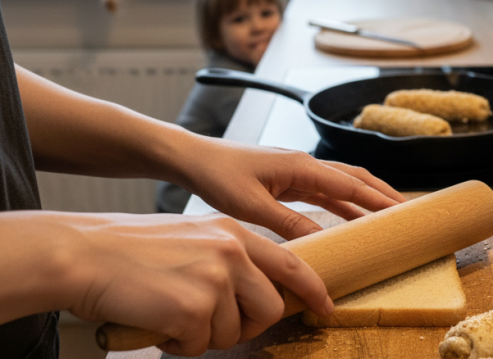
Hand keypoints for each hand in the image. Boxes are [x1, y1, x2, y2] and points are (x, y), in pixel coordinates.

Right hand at [0, 211, 330, 356]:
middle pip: (269, 308)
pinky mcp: (193, 308)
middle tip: (214, 325)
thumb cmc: (130, 249)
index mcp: (234, 232)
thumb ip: (228, 258)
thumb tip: (253, 291)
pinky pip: (199, 346)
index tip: (324, 306)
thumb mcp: (193, 237)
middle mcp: (232, 252)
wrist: (82, 254)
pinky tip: (157, 322)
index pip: (291, 264)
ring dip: (204, 335)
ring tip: (171, 314)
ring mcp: (215, 279)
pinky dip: (177, 344)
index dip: (312, 289)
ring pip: (233, 332)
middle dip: (248, 326)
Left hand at [174, 135, 406, 239]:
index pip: (350, 184)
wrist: (193, 159)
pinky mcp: (288, 179)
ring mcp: (297, 170)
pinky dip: (342, 204)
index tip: (402, 211)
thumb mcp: (252, 206)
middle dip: (382, 194)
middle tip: (407, 212)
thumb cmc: (218, 176)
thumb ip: (288, 222)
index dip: (378, 198)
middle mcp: (305, 164)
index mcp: (301, 165)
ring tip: (387, 215)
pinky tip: (351, 218)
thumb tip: (321, 240)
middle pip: (355, 178)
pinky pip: (324, 192)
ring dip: (365, 198)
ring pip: (342, 184)